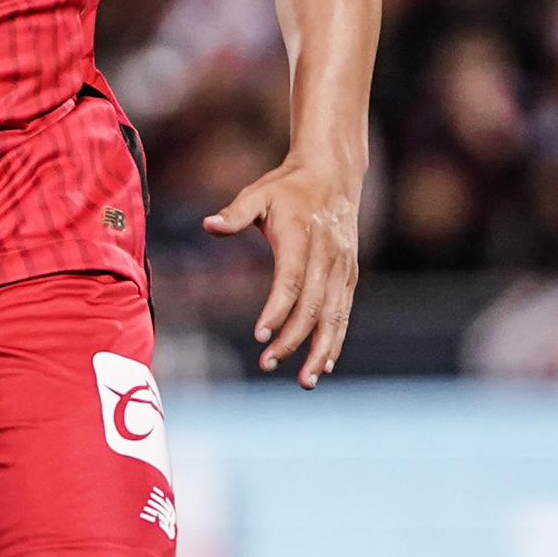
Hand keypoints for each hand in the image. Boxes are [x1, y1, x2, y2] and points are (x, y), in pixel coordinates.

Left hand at [208, 154, 360, 386]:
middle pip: (312, 306)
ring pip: (335, 315)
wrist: (334, 174)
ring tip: (305, 381)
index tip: (260, 335)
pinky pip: (344, 312)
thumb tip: (208, 225)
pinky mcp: (349, 275)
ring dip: (320, 350)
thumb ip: (235, 214)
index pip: (291, 281)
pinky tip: (324, 364)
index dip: (277, 310)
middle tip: (267, 364)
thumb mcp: (258, 193)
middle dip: (293, 339)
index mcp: (300, 237)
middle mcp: (326, 256)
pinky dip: (335, 339)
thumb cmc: (288, 187)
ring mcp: (342, 267)